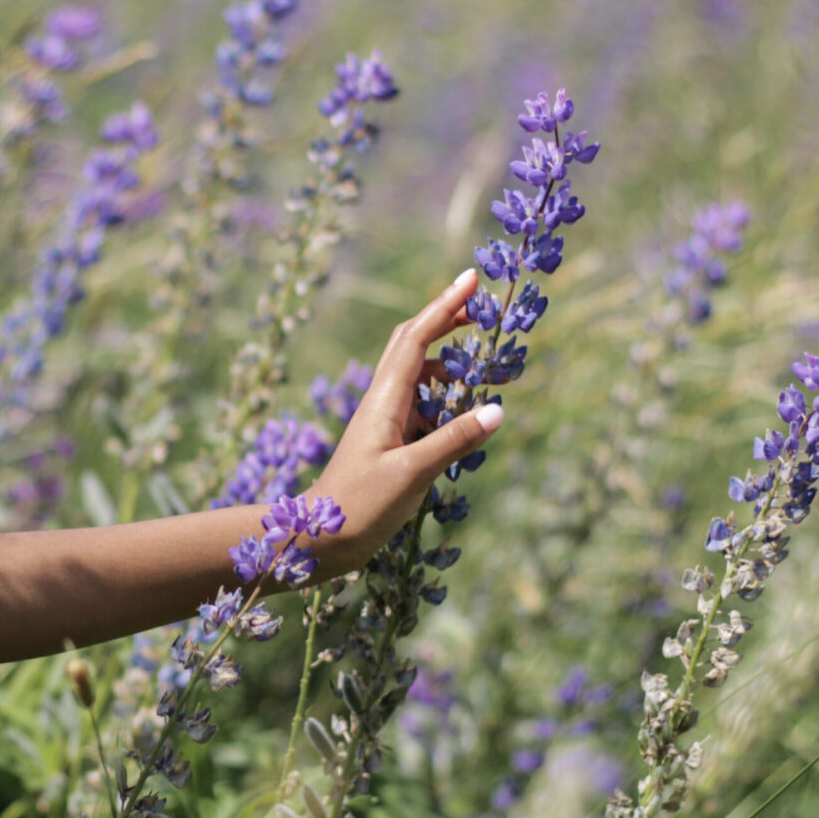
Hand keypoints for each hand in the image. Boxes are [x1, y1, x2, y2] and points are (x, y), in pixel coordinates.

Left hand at [309, 268, 503, 574]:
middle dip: (445, 320)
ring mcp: (385, 420)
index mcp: (385, 399)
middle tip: (480, 307)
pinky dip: (446, 401)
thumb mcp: (413, 474)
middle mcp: (383, 401)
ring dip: (451, 367)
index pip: (417, 337)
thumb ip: (455, 440)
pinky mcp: (389, 442)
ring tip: (487, 375)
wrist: (321, 538)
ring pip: (420, 375)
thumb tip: (497, 411)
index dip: (444, 306)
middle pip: (413, 343)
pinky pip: (422, 407)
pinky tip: (465, 419)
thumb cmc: (360, 506)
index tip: (472, 279)